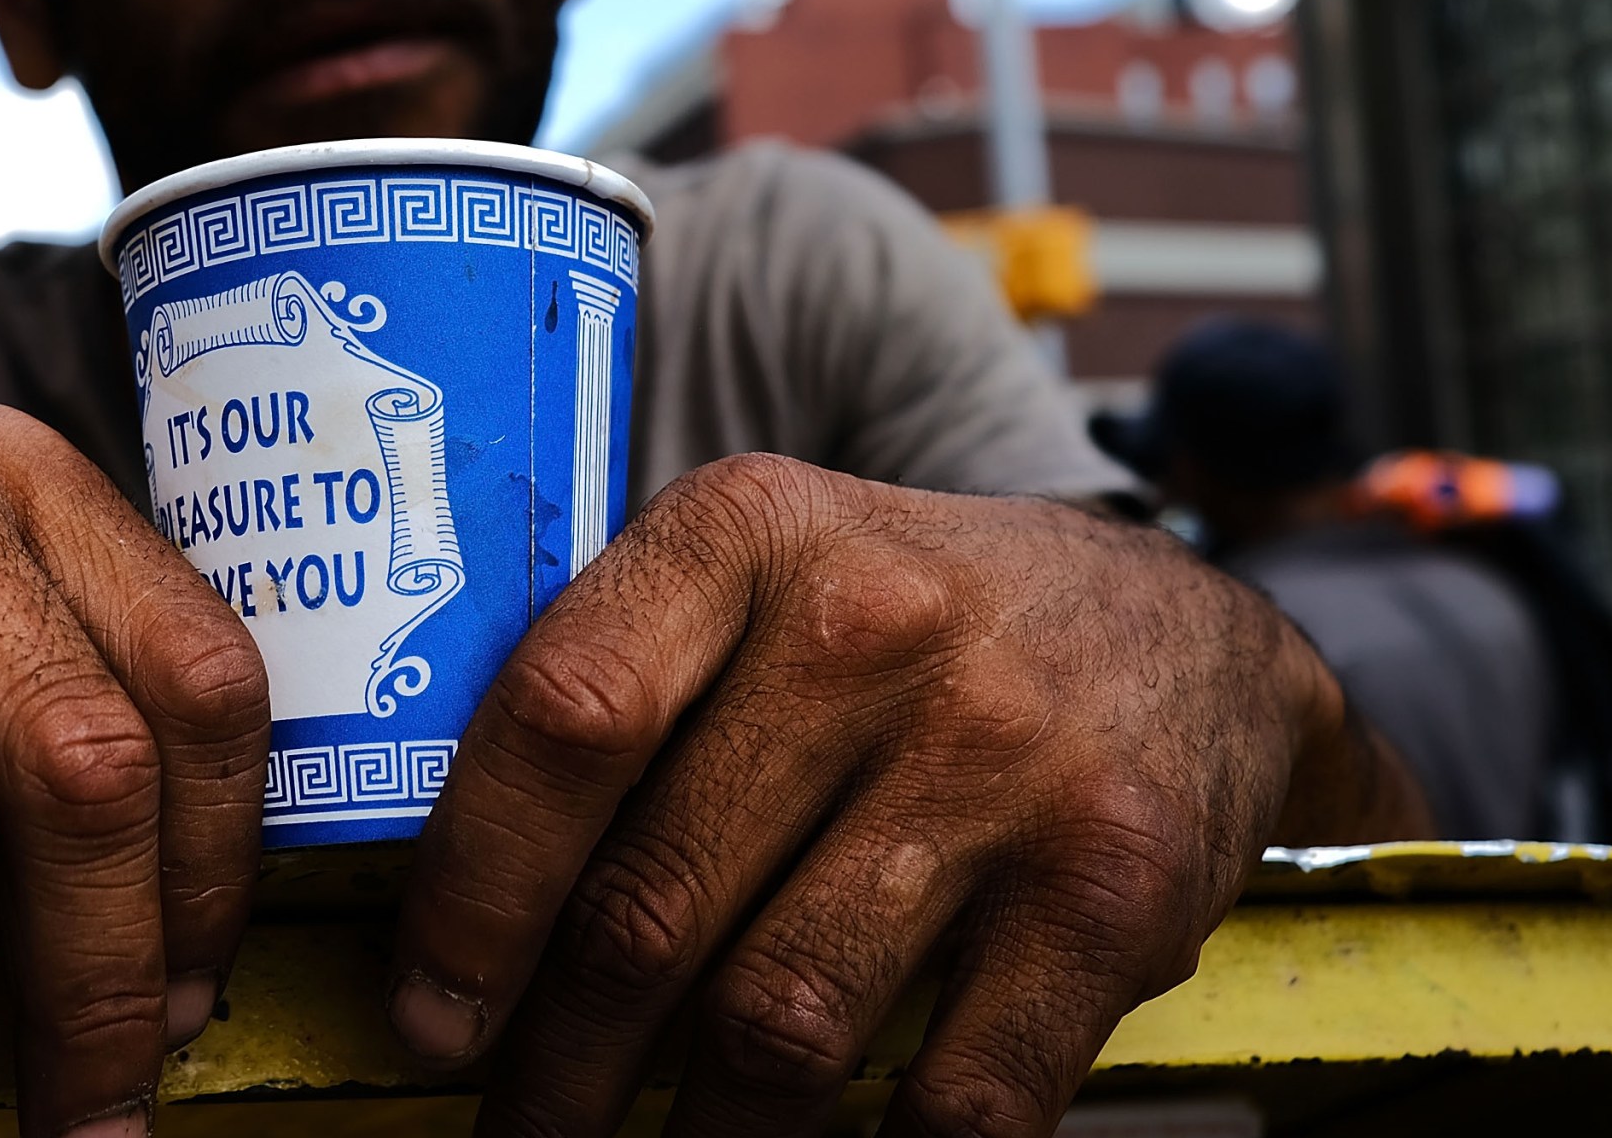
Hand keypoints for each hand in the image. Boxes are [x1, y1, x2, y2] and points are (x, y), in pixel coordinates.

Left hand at [387, 454, 1426, 1137]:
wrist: (1183, 630)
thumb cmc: (906, 623)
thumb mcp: (760, 574)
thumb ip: (621, 683)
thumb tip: (442, 898)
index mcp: (745, 533)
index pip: (566, 718)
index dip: (473, 894)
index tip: (428, 1017)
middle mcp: (873, 623)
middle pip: (655, 899)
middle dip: (558, 1064)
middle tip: (516, 1131)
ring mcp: (1004, 753)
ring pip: (781, 1018)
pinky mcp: (1115, 880)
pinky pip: (957, 1095)